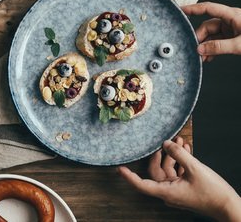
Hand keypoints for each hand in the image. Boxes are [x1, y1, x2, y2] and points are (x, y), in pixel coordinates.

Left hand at [117, 137, 240, 221]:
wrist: (229, 207)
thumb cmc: (213, 193)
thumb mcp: (195, 169)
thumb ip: (178, 154)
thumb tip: (165, 144)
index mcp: (167, 192)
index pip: (142, 184)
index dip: (129, 176)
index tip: (119, 168)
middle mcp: (169, 192)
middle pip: (156, 171)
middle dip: (161, 154)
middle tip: (165, 142)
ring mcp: (176, 191)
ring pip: (168, 169)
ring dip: (173, 155)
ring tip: (180, 141)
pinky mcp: (183, 188)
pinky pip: (176, 172)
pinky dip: (180, 161)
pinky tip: (185, 149)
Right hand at [181, 2, 240, 61]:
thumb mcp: (239, 45)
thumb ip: (219, 47)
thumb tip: (200, 49)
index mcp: (232, 15)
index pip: (208, 8)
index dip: (193, 9)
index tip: (181, 10)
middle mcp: (229, 20)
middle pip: (207, 26)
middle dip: (199, 39)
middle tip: (195, 50)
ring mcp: (229, 29)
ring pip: (210, 35)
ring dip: (204, 47)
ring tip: (202, 57)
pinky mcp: (230, 37)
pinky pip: (216, 41)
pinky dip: (211, 49)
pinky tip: (209, 57)